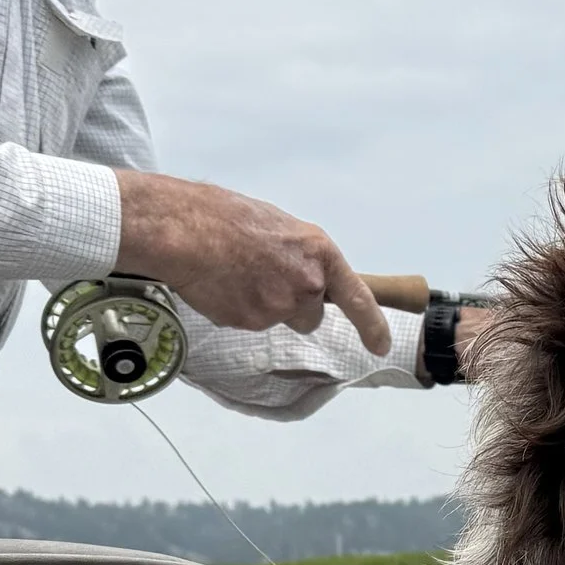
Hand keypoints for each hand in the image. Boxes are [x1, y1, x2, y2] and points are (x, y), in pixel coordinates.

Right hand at [111, 172, 390, 356]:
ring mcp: (280, 307)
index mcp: (319, 253)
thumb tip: (297, 272)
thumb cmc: (224, 217)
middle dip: (291, 305)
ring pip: (279, 320)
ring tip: (236, 275)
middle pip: (310, 315)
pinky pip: (249, 323)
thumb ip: (298, 256)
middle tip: (261, 277)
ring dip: (264, 307)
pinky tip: (221, 284)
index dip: (372, 326)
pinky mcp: (252, 323)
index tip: (381, 346)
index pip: (358, 298)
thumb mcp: (278, 226)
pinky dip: (236, 309)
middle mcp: (307, 283)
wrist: (184, 231)